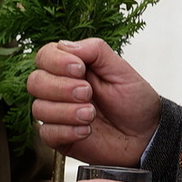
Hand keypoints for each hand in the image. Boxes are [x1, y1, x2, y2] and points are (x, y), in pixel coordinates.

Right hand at [26, 39, 162, 163]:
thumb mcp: (121, 69)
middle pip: (35, 82)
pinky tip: (86, 130)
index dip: (56, 61)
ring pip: (38, 108)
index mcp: (72, 68)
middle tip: (87, 93)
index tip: (79, 69)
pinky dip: (66, 131)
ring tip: (91, 114)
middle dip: (60, 87)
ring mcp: (58, 114)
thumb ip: (95, 50)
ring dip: (65, 111)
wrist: (147, 134)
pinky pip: (46, 134)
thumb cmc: (135, 101)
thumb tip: (65, 45)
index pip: (44, 56)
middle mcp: (60, 89)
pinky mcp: (60, 137)